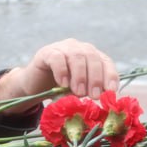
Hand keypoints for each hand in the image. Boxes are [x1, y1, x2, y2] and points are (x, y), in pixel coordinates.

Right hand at [0, 40, 118, 108]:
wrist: (35, 85)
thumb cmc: (60, 89)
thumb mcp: (78, 91)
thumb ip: (90, 92)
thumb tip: (103, 99)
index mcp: (91, 56)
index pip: (105, 62)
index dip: (110, 75)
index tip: (111, 91)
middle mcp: (79, 48)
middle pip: (92, 57)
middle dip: (96, 78)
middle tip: (94, 96)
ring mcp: (63, 48)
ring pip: (76, 57)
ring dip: (80, 76)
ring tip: (79, 93)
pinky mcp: (47, 53)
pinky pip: (57, 58)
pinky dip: (62, 71)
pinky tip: (63, 84)